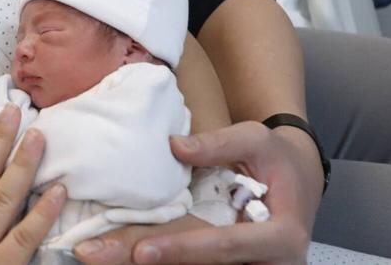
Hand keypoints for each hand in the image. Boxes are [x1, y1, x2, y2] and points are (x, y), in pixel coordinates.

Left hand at [75, 121, 320, 263]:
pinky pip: (191, 264)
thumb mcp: (255, 139)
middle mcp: (267, 264)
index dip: (182, 249)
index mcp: (280, 237)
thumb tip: (173, 147)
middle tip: (91, 254)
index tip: (140, 251)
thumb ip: (217, 144)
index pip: (223, 247)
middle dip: (140, 259)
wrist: (298, 178)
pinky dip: (159, 256)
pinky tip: (117, 251)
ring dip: (136, 260)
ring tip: (95, 253)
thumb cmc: (276, 157)